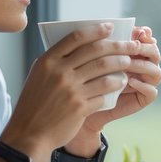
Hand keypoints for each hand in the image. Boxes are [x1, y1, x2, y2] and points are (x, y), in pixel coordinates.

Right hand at [1, 23, 146, 160]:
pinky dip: (114, 86)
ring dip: (120, 64)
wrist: (29, 133)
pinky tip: (121, 84)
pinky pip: (103, 92)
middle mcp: (59, 72)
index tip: (110, 27)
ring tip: (128, 63)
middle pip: (95, 51)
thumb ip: (55, 61)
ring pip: (104, 70)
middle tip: (130, 45)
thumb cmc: (35, 103)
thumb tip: (81, 46)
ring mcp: (70, 90)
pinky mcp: (80, 107)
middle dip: (117, 46)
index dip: (96, 30)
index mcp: (47, 61)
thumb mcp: (38, 76)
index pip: (76, 38)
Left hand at [79, 25, 160, 134]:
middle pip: (155, 53)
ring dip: (143, 66)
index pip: (146, 39)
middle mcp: (143, 65)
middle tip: (134, 46)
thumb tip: (108, 25)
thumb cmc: (87, 76)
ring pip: (156, 71)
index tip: (138, 31)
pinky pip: (152, 92)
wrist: (84, 102)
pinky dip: (143, 86)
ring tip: (128, 64)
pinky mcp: (144, 98)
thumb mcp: (94, 57)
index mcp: (134, 52)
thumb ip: (103, 43)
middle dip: (146, 48)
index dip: (145, 34)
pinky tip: (130, 82)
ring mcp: (146, 82)